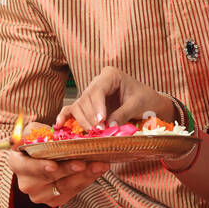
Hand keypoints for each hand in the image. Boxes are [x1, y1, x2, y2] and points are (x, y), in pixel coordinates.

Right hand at [7, 121, 110, 207]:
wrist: (42, 159)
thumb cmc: (37, 143)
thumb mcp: (33, 132)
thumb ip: (36, 130)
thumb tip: (48, 132)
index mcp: (17, 164)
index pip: (26, 167)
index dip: (39, 167)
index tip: (53, 165)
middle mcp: (26, 183)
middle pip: (50, 177)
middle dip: (69, 169)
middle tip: (85, 162)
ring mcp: (41, 195)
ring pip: (65, 186)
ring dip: (84, 175)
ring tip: (100, 165)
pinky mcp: (55, 200)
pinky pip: (73, 191)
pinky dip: (87, 180)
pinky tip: (98, 170)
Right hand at [55, 66, 173, 130]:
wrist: (149, 104)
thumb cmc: (145, 100)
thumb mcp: (137, 105)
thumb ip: (122, 114)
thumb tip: (109, 127)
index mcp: (110, 75)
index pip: (98, 90)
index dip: (97, 106)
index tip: (101, 121)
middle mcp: (98, 81)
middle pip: (86, 98)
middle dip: (90, 116)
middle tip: (97, 131)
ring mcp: (91, 92)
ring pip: (79, 105)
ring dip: (83, 120)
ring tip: (91, 132)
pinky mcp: (88, 105)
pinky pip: (74, 109)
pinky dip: (66, 116)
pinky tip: (59, 124)